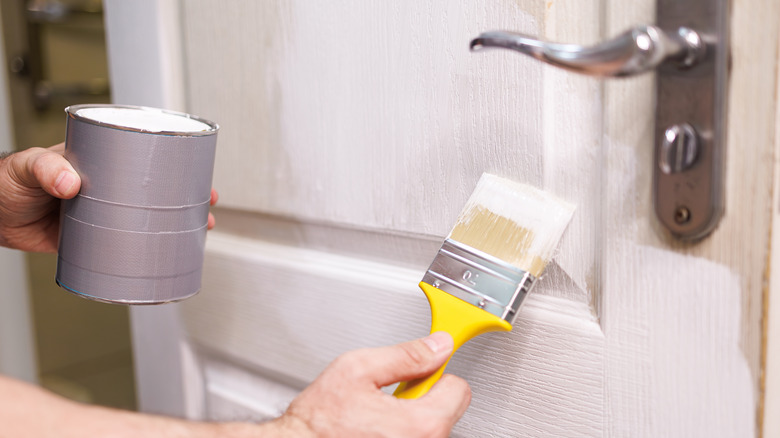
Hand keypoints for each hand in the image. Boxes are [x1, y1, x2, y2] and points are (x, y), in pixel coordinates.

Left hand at [0, 144, 217, 252]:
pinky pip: (124, 245)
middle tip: (206, 203)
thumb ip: (47, 169)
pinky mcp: (90, 239)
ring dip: (171, 226)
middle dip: (184, 197)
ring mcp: (100, 213)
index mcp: (97, 160)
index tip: (194, 167)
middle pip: (153, 190)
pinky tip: (159, 257)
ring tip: (196, 232)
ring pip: (145, 219)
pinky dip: (144, 251)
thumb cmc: (2, 181)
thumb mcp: (26, 166)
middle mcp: (105, 186)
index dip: (171, 162)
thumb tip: (72, 182)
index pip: (141, 156)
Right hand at [266, 332, 470, 437]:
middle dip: (423, 396)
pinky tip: (377, 429)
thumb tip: (437, 345)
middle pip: (448, 410)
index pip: (459, 388)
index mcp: (422, 424)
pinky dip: (403, 432)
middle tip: (391, 395)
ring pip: (431, 427)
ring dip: (412, 417)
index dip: (437, 372)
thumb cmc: (319, 421)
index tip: (422, 370)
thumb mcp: (359, 369)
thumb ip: (406, 355)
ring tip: (378, 414)